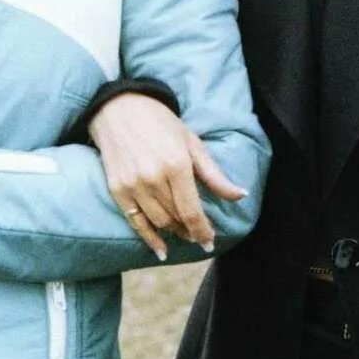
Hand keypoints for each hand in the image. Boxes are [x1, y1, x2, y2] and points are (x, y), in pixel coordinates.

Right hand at [90, 93, 244, 258]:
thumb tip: (240, 195)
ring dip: (174, 232)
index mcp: (176, 165)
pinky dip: (149, 239)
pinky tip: (161, 250)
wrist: (118, 108)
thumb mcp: (192, 144)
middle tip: (199, 235)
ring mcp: (133, 186)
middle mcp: (153, 178)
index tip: (210, 243)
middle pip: (176, 219)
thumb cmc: (160, 123)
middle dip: (190, 230)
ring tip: (183, 232)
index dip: (203, 231)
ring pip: (159, 222)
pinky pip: (136, 222)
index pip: (192, 211)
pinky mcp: (118, 190)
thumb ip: (214, 175)